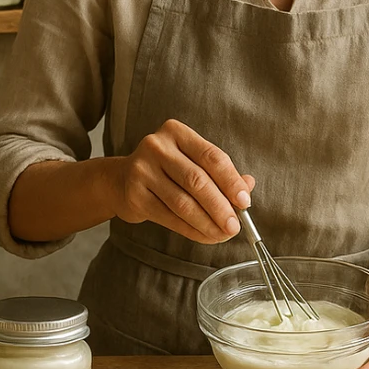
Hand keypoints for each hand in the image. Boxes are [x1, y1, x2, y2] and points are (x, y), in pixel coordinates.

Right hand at [110, 119, 254, 243]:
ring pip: (183, 202)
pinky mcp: (135, 195)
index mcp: (177, 133)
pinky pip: (170, 217)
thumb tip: (248, 187)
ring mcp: (142, 170)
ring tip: (222, 234)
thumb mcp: (192, 163)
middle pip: (197, 180)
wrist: (121, 181)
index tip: (245, 201)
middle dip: (220, 206)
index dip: (231, 181)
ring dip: (207, 223)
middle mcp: (157, 147)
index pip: (211, 156)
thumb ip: (220, 173)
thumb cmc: (166, 171)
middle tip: (234, 226)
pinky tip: (205, 236)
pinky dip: (191, 230)